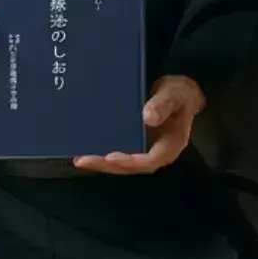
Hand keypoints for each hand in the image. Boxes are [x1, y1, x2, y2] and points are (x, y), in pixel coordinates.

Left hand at [73, 75, 204, 174]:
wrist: (177, 92)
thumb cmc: (178, 93)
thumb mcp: (175, 93)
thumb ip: (163, 104)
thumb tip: (148, 118)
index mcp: (170, 145)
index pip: (151, 160)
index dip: (130, 161)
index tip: (110, 157)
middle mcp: (156, 152)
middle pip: (132, 166)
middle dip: (107, 165)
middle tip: (84, 160)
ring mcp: (144, 150)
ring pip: (123, 163)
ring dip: (101, 163)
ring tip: (79, 159)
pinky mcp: (134, 144)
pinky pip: (119, 153)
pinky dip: (102, 155)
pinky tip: (84, 151)